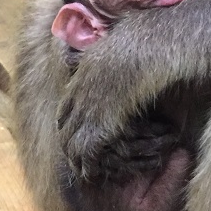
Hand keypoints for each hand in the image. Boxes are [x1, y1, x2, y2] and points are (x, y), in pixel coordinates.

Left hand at [59, 45, 143, 178]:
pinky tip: (92, 171)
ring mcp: (88, 110)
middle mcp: (79, 93)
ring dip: (75, 157)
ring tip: (81, 169)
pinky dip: (88, 163)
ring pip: (71, 141)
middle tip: (74, 157)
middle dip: (68, 142)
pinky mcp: (100, 125)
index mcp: (81, 75)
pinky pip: (87, 151)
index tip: (71, 130)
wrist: (145, 46)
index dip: (68, 120)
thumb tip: (109, 49)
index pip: (66, 105)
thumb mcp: (113, 42)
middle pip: (65, 126)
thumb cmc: (139, 39)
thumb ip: (105, 51)